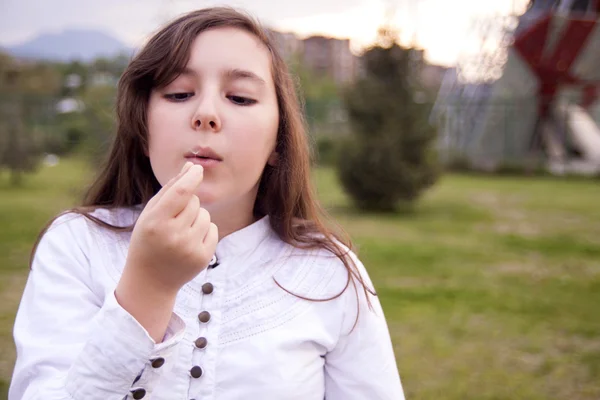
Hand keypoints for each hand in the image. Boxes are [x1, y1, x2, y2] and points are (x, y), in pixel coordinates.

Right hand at [123, 162, 217, 294]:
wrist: (150, 280)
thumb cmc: (148, 240)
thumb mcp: (150, 214)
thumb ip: (170, 189)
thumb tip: (191, 166)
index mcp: (155, 222)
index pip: (180, 193)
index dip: (191, 178)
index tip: (197, 168)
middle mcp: (173, 235)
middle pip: (195, 203)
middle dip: (189, 204)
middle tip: (174, 219)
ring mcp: (190, 248)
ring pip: (206, 215)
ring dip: (197, 218)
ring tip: (181, 232)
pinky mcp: (203, 257)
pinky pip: (213, 229)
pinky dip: (205, 231)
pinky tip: (190, 242)